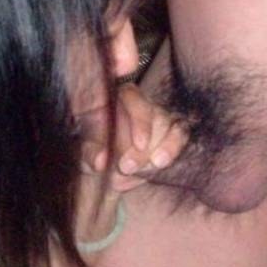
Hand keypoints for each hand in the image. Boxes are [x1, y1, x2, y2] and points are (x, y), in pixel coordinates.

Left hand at [72, 84, 185, 257]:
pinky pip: (180, 133)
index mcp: (115, 98)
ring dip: (161, 149)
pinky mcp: (172, 130)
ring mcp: (159, 115)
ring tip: (144, 168)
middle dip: (144, 147)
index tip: (140, 145)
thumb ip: (91, 154)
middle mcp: (140, 102)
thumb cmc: (95, 152)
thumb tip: (100, 161)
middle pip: (154, 114)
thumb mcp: (86, 153)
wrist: (108, 170)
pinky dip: (172, 149)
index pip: (133, 96)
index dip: (140, 120)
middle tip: (127, 168)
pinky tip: (160, 163)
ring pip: (170, 124)